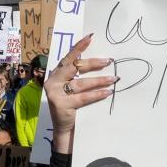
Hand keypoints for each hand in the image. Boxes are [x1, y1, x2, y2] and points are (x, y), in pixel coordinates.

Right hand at [43, 34, 117, 153]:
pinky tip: (107, 92)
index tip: (90, 38)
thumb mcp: (70, 89)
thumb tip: (99, 62)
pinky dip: (97, 94)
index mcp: (55, 75)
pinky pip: (83, 97)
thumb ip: (76, 77)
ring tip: (113, 79)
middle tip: (108, 61)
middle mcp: (53, 82)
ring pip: (81, 83)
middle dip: (93, 63)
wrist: (63, 129)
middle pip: (75, 68)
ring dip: (100, 80)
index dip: (78, 47)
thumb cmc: (70, 106)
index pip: (68, 58)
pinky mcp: (62, 104)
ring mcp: (56, 93)